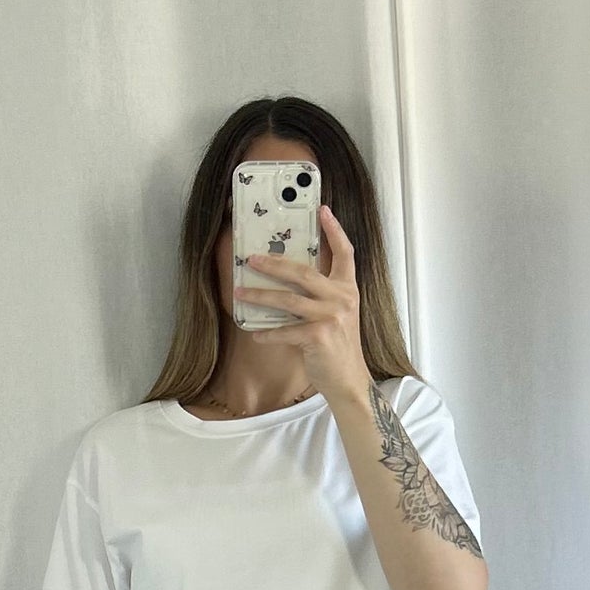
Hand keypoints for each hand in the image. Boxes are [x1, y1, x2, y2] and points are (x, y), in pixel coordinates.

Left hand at [235, 205, 370, 404]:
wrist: (349, 380)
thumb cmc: (337, 348)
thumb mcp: (338, 315)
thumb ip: (322, 295)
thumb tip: (289, 280)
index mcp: (347, 289)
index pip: (345, 253)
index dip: (334, 230)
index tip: (323, 209)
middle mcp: (342, 299)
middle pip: (303, 272)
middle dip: (274, 264)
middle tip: (251, 258)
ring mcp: (331, 317)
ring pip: (288, 299)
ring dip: (260, 295)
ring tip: (240, 291)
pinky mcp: (319, 336)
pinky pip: (285, 331)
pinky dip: (268, 333)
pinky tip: (254, 333)